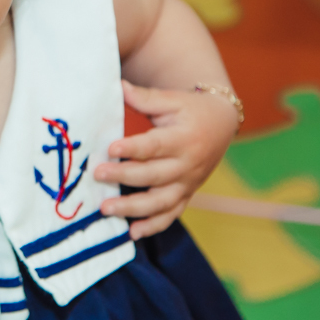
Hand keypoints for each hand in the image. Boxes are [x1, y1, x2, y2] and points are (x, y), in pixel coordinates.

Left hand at [93, 80, 237, 239]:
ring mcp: (187, 184)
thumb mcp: (171, 99)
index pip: (156, 146)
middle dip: (124, 177)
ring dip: (133, 208)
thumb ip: (144, 97)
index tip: (111, 148)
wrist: (221, 125)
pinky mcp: (186, 195)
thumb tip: (118, 86)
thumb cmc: (190, 110)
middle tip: (98, 174)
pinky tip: (132, 233)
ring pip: (161, 201)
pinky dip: (153, 226)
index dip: (134, 148)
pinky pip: (171, 215)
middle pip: (154, 175)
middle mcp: (187, 165)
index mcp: (183, 138)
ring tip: (106, 209)